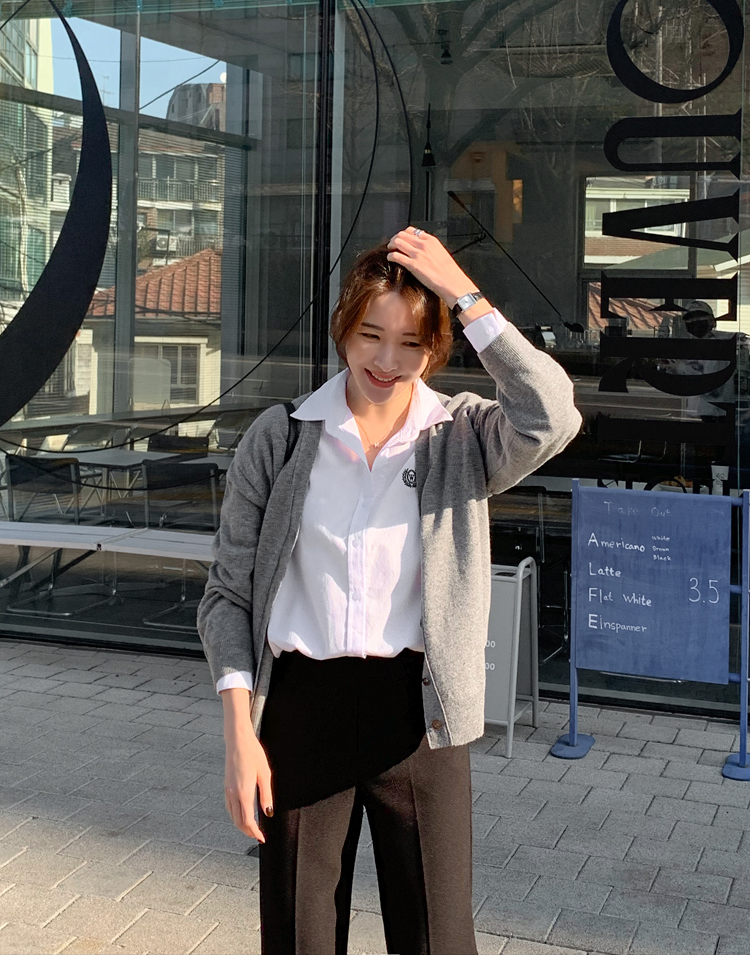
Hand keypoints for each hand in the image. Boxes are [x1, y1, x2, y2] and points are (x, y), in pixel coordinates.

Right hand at [224, 729, 272, 843]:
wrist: (238, 740)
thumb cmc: (253, 754)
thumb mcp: (265, 774)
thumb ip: (266, 795)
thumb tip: (268, 813)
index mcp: (243, 792)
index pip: (247, 821)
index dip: (254, 832)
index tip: (262, 839)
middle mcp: (233, 794)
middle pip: (238, 821)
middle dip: (248, 832)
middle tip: (258, 837)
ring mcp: (227, 790)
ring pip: (232, 815)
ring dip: (241, 825)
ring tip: (252, 828)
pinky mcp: (226, 785)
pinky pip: (229, 807)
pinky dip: (235, 815)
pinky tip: (242, 814)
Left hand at [386, 227, 477, 306]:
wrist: (452, 282)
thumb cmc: (449, 272)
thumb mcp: (441, 253)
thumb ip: (430, 249)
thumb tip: (422, 250)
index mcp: (431, 240)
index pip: (412, 231)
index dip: (404, 235)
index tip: (401, 240)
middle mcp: (423, 244)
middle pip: (402, 234)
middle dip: (395, 238)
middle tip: (392, 245)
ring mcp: (417, 254)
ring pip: (397, 242)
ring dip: (391, 245)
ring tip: (390, 250)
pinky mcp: (413, 265)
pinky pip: (396, 256)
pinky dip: (390, 256)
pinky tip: (390, 259)